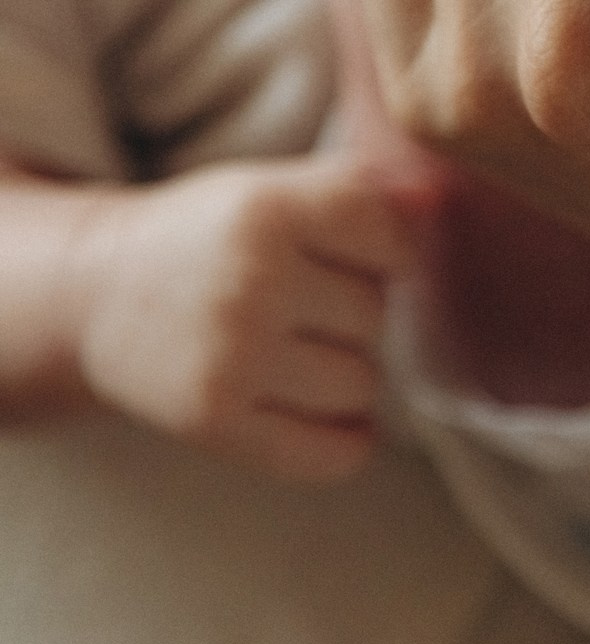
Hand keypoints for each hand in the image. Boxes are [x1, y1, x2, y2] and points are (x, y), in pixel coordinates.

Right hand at [76, 156, 409, 480]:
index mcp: (266, 208)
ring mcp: (230, 357)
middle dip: (355, 314)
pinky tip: (331, 418)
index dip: (386, 252)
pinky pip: (330, 454)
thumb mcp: (270, 189)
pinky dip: (347, 443)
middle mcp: (250, 281)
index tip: (353, 256)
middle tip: (307, 307)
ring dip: (348, 376)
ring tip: (302, 354)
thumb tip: (438, 199)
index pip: (390, 237)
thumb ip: (357, 190)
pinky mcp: (214, 422)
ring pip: (361, 385)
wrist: (97, 292)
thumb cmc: (207, 237)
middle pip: (375, 315)